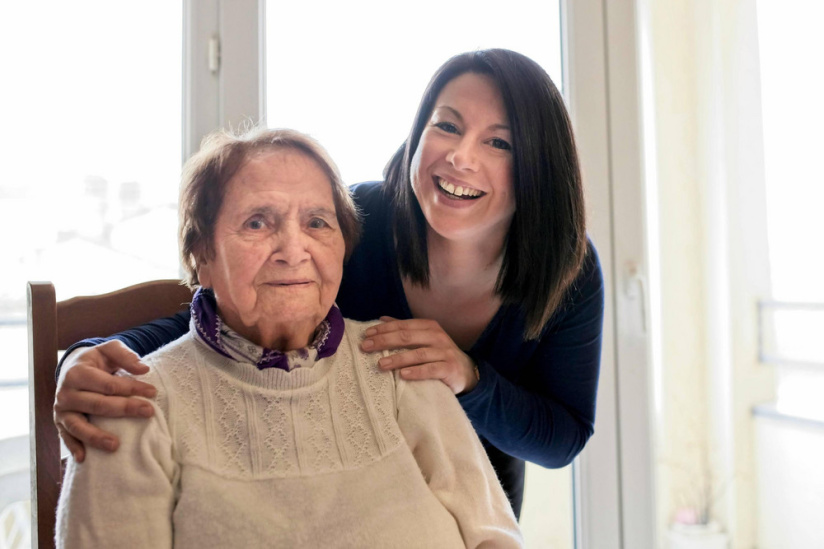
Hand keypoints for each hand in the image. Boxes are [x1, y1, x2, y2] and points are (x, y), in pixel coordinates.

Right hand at [54, 340, 157, 461]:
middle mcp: (65, 392)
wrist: (73, 367)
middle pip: (98, 404)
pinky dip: (73, 447)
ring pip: (78, 425)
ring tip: (115, 446)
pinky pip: (66, 436)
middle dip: (125, 409)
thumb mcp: (109, 350)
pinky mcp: (59, 422)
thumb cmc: (96, 360)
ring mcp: (61, 409)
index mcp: (77, 373)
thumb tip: (143, 369)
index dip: (132, 388)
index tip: (153, 392)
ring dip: (96, 437)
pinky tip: (84, 458)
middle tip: (149, 412)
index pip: (109, 384)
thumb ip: (125, 355)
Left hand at [361, 317, 478, 394]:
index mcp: (428, 326)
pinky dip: (417, 371)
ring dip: (398, 358)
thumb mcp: (423, 339)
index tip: (366, 335)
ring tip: (380, 364)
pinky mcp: (450, 368)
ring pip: (418, 353)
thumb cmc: (439, 354)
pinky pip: (431, 369)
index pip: (403, 325)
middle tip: (366, 347)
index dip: (384, 329)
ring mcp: (444, 352)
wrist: (465, 372)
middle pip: (407, 337)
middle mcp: (437, 337)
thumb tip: (381, 319)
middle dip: (384, 341)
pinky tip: (403, 375)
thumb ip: (405, 329)